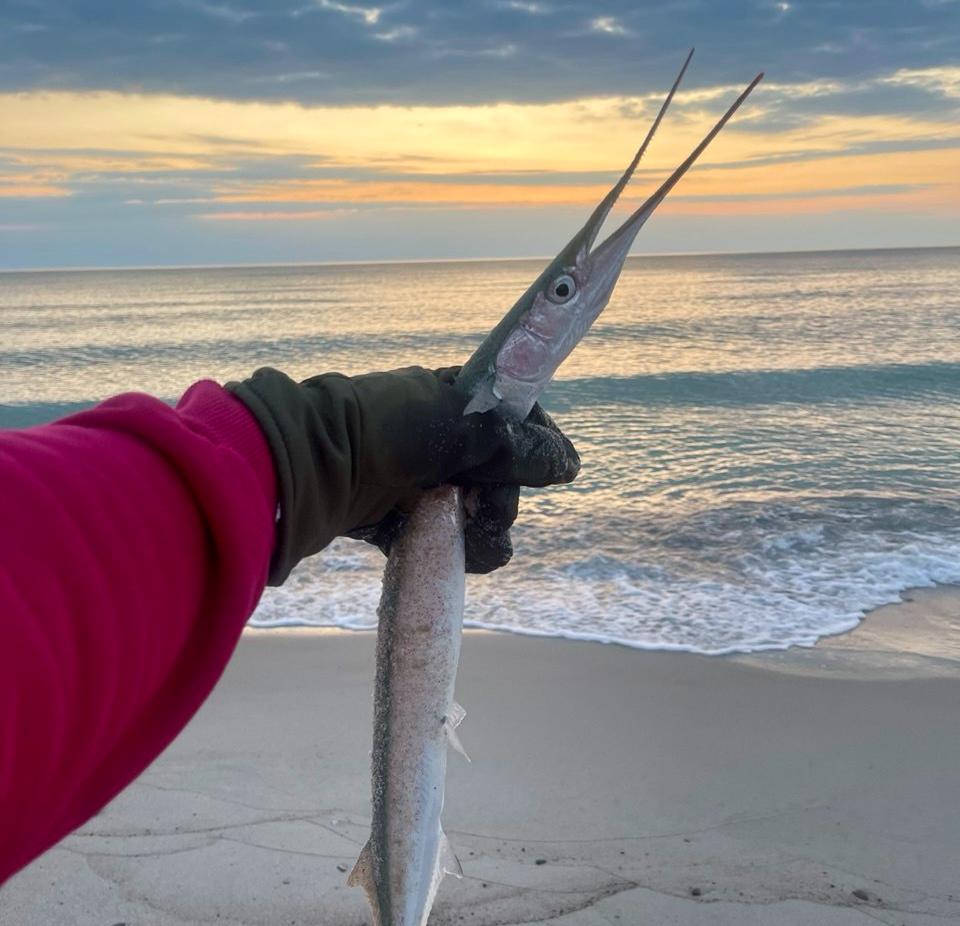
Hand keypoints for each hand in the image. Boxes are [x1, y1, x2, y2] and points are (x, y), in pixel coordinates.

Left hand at [228, 366, 578, 583]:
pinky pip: (434, 538)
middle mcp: (438, 437)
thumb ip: (517, 448)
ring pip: (469, 514)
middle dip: (502, 501)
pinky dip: (446, 550)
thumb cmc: (388, 431)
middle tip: (491, 511)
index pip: (515, 419)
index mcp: (454, 399)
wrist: (309, 466)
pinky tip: (453, 557)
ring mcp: (415, 478)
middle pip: (497, 476)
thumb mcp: (460, 427)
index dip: (537, 445)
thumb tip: (569, 465)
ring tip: (471, 543)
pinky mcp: (392, 516)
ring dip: (479, 534)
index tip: (552, 471)